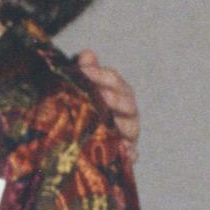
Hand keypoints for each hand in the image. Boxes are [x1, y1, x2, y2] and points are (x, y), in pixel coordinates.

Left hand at [76, 49, 139, 163]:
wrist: (77, 138)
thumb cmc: (85, 108)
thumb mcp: (82, 89)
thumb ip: (86, 72)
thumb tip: (87, 54)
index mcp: (117, 94)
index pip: (115, 81)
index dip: (102, 75)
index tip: (85, 70)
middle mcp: (126, 113)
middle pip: (128, 103)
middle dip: (116, 99)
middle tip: (103, 96)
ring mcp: (127, 134)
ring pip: (131, 129)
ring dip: (123, 126)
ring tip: (114, 123)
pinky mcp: (125, 154)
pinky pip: (131, 155)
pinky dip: (131, 154)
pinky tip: (127, 154)